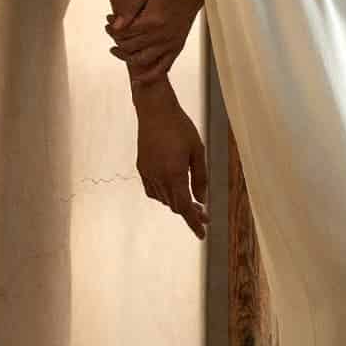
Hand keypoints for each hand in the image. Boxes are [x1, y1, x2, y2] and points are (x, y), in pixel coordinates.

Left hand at [107, 0, 201, 85]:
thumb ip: (129, 8)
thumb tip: (115, 26)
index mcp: (153, 21)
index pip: (125, 33)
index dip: (112, 29)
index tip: (107, 21)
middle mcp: (162, 36)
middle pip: (131, 47)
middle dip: (116, 41)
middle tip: (110, 33)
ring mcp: (171, 44)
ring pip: (143, 60)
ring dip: (126, 59)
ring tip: (116, 51)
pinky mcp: (177, 47)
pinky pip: (164, 68)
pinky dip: (150, 76)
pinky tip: (138, 79)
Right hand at [134, 84, 208, 239]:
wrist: (155, 110)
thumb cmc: (180, 127)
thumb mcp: (198, 151)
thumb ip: (200, 177)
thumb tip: (202, 199)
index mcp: (174, 175)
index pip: (184, 207)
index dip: (194, 223)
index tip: (202, 235)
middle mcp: (158, 177)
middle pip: (175, 205)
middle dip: (190, 212)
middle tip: (204, 214)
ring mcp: (147, 173)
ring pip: (164, 198)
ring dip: (177, 203)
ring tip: (191, 202)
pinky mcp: (141, 167)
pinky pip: (153, 190)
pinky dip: (164, 195)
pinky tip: (172, 190)